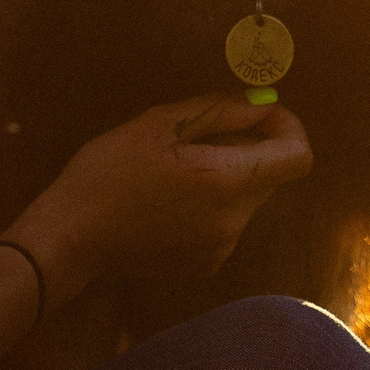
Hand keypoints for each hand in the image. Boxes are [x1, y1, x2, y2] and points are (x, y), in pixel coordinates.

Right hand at [5, 94, 312, 302]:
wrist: (71, 235)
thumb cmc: (108, 170)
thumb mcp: (159, 124)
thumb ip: (221, 111)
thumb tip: (265, 104)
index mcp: (228, 183)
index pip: (298, 157)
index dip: (288, 129)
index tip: (259, 116)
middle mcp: (235, 222)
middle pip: (272, 176)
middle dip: (249, 148)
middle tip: (197, 136)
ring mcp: (222, 248)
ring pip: (247, 199)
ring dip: (227, 176)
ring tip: (175, 169)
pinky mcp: (205, 264)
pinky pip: (227, 223)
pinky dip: (212, 204)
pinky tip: (168, 199)